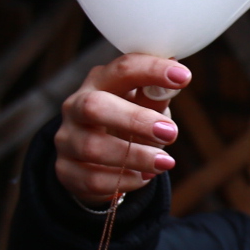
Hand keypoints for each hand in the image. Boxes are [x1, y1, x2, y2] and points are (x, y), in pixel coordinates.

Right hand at [53, 54, 191, 205]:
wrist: (95, 159)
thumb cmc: (126, 122)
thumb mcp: (142, 105)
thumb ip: (156, 96)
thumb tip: (178, 78)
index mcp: (100, 81)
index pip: (122, 69)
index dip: (152, 70)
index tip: (183, 77)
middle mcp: (76, 107)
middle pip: (94, 107)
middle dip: (136, 120)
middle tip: (171, 133)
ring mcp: (67, 139)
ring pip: (93, 148)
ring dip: (136, 157)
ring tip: (165, 162)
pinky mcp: (65, 171)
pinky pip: (93, 179)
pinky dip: (124, 180)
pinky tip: (143, 177)